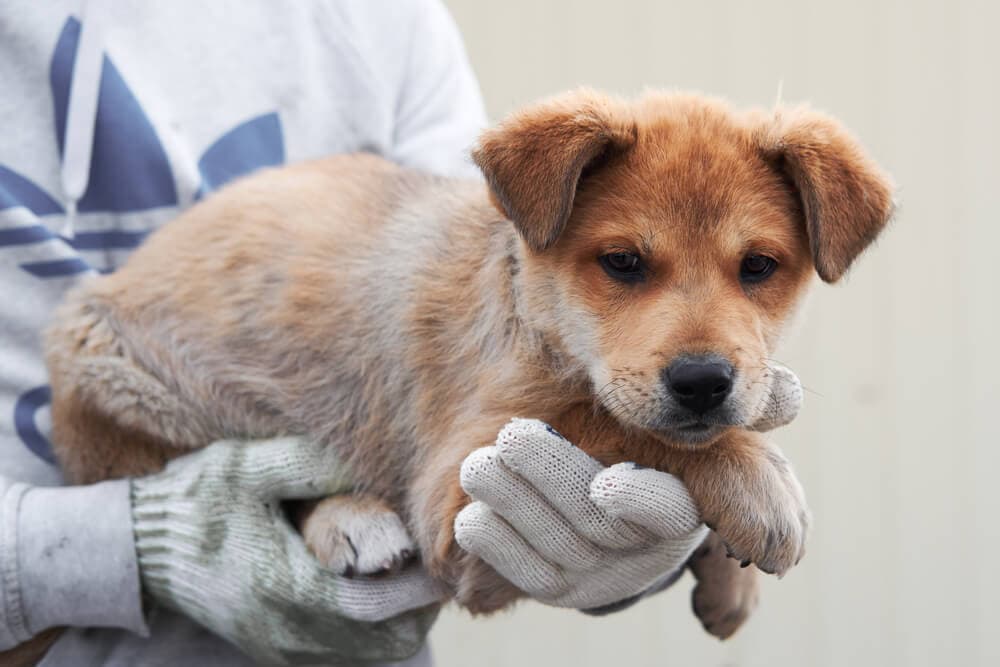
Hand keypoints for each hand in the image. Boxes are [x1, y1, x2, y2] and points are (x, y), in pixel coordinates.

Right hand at [131, 437, 445, 665]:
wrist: (143, 548)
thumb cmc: (198, 501)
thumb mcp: (247, 469)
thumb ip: (309, 465)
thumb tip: (369, 465)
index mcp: (285, 588)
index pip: (377, 605)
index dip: (420, 584)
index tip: (443, 553)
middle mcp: (287, 630)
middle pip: (386, 641)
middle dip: (420, 605)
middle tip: (433, 560)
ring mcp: (282, 646)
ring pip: (371, 653)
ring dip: (402, 619)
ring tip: (411, 571)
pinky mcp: (277, 649)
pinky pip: (347, 653)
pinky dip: (376, 629)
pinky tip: (378, 587)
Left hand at [454, 419, 707, 609]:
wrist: (595, 498)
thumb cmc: (621, 441)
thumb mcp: (636, 424)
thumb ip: (628, 411)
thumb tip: (595, 366)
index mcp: (678, 501)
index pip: (668, 509)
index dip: (639, 501)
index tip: (605, 485)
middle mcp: (647, 548)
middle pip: (600, 522)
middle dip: (551, 475)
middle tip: (510, 436)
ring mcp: (603, 576)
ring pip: (561, 547)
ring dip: (513, 503)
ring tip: (476, 466)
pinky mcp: (561, 588)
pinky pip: (530, 576)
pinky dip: (498, 546)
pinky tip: (470, 517)